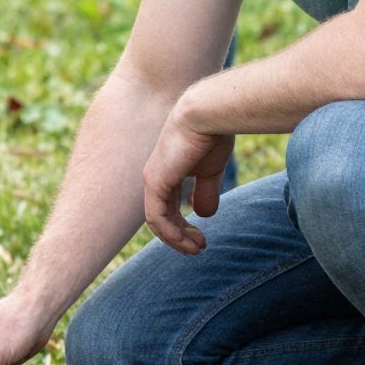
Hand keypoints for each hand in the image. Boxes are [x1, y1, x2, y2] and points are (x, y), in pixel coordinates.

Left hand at [142, 106, 234, 253]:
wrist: (206, 115)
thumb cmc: (212, 135)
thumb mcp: (210, 170)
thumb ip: (206, 191)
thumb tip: (203, 214)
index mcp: (168, 173)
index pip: (168, 208)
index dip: (183, 227)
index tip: (202, 238)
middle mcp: (156, 177)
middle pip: (161, 218)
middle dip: (179, 237)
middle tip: (198, 249)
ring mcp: (153, 180)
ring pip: (157, 221)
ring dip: (176, 240)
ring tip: (195, 249)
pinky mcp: (155, 182)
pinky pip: (157, 218)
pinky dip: (171, 234)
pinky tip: (187, 241)